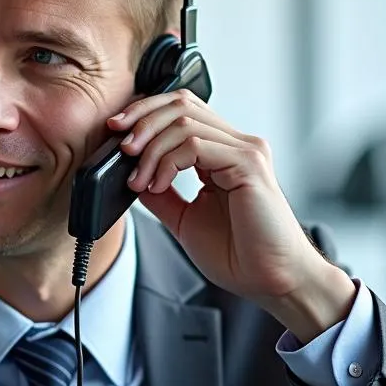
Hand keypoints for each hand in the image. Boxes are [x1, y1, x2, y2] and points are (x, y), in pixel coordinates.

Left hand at [111, 89, 356, 341]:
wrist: (270, 282)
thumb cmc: (239, 255)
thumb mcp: (183, 218)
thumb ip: (161, 192)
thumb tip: (131, 173)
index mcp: (222, 153)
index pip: (181, 109)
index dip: (145, 112)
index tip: (116, 130)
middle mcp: (236, 145)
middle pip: (181, 104)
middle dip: (141, 119)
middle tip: (121, 146)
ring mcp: (245, 151)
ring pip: (183, 122)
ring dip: (150, 149)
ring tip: (139, 181)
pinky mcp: (248, 164)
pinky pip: (195, 145)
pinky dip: (166, 162)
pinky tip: (157, 185)